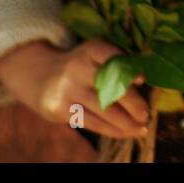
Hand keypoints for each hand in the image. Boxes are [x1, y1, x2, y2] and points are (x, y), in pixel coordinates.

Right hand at [0, 39, 148, 139]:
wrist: (37, 74)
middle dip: (131, 103)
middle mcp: (77, 68)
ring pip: (101, 109)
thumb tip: (143, 81)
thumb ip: (116, 63)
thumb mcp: (94, 54)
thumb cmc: (79, 65)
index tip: (143, 80)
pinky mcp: (60, 109)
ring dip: (125, 122)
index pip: (110, 57)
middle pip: (108, 86)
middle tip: (146, 113)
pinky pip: (91, 122)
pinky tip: (126, 132)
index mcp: (90, 50)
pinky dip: (111, 129)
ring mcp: (67, 90)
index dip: (127, 69)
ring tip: (141, 129)